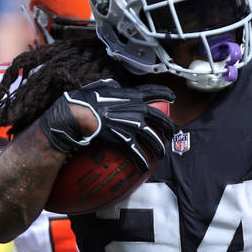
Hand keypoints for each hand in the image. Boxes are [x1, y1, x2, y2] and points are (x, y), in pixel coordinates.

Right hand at [38, 79, 175, 170]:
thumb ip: (112, 86)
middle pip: (161, 119)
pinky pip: (138, 153)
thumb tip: (114, 85)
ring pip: (154, 139)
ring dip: (159, 148)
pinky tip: (145, 166)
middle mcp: (137, 110)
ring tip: (161, 154)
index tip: (173, 98)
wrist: (78, 115)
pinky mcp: (125, 139)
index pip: (154, 92)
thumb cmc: (85, 100)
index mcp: (132, 96)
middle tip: (170, 134)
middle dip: (169, 128)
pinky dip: (143, 161)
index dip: (165, 94)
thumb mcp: (101, 86)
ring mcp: (133, 125)